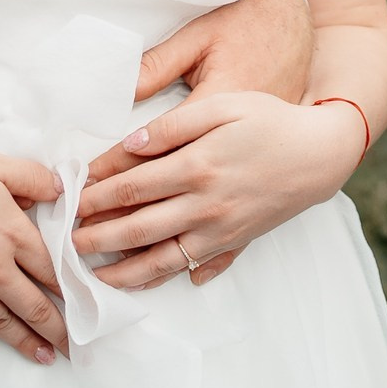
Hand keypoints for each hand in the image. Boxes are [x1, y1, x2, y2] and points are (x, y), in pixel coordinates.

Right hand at [0, 142, 70, 363]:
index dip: (72, 290)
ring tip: (44, 357)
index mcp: (13, 235)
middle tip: (75, 347)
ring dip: (26, 342)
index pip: (52, 270)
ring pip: (4, 322)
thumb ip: (32, 177)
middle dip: (59, 330)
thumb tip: (60, 189)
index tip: (86, 306)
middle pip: (35, 306)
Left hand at [85, 0, 313, 281]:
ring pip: (163, 258)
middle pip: (138, 228)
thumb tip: (131, 144)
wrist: (320, 152)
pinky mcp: (236, 242)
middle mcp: (206, 205)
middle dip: (98, 238)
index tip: (71, 199)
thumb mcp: (223, 105)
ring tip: (94, 277)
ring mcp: (221, 229)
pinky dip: (170, 278)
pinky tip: (149, 282)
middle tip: (66, 244)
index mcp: (197, 166)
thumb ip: (174, 125)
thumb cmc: (270, 120)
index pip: (132, 185)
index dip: (97, 194)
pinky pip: (197, 266)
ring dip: (124, 271)